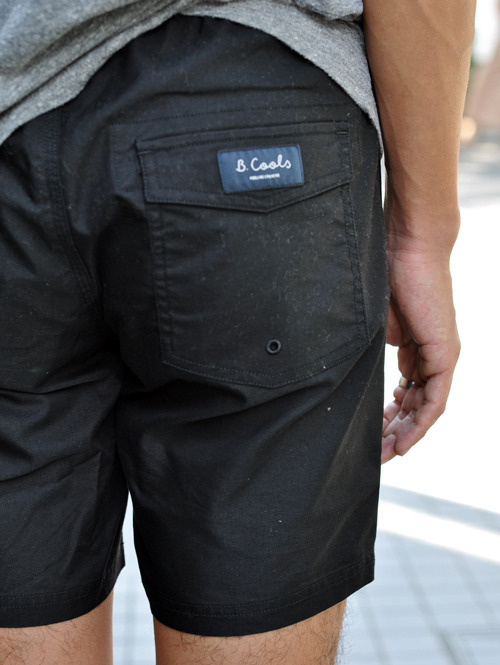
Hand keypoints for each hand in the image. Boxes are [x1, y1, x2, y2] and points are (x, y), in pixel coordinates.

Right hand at [381, 242, 459, 462]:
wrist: (409, 246)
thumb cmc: (389, 275)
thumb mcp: (378, 323)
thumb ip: (380, 350)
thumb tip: (366, 371)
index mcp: (417, 349)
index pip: (408, 393)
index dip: (392, 417)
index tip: (374, 434)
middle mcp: (433, 357)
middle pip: (418, 405)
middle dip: (398, 430)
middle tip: (378, 452)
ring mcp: (442, 356)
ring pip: (427, 407)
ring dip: (407, 433)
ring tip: (387, 453)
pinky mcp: (444, 354)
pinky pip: (436, 399)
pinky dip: (421, 422)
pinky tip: (405, 440)